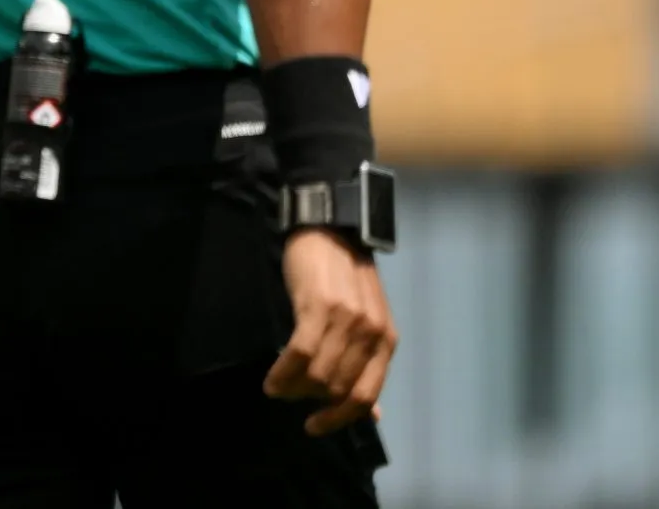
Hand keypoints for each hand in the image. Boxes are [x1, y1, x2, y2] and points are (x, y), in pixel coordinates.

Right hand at [265, 227, 396, 434]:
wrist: (331, 231)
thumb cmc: (347, 278)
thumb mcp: (368, 323)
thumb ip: (368, 365)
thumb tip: (373, 414)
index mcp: (386, 342)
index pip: (365, 397)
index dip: (339, 419)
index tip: (314, 426)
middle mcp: (371, 334)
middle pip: (336, 389)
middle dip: (308, 400)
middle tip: (289, 396)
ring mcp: (346, 321)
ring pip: (317, 375)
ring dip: (293, 389)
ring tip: (278, 387)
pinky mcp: (318, 307)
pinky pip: (298, 354)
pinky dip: (282, 373)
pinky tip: (272, 379)